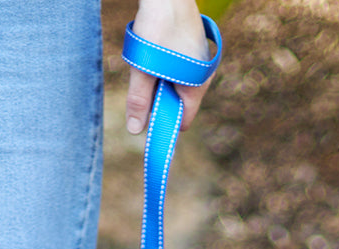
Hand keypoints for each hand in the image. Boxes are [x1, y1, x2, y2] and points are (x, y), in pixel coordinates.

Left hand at [126, 0, 215, 133]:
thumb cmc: (158, 27)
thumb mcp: (144, 67)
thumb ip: (139, 99)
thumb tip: (135, 130)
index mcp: (197, 87)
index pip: (183, 120)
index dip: (165, 121)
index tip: (147, 114)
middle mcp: (204, 76)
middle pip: (180, 101)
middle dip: (160, 97)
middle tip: (143, 79)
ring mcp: (201, 60)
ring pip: (178, 82)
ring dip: (161, 79)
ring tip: (150, 58)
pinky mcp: (195, 47)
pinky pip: (180, 66)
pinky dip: (166, 65)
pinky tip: (156, 48)